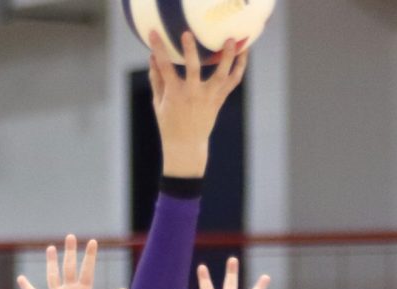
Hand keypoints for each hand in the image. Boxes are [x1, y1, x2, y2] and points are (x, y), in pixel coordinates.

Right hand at [17, 235, 126, 288]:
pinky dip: (26, 287)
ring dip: (51, 262)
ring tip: (50, 248)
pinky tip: (20, 278)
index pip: (87, 270)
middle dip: (70, 252)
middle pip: (69, 267)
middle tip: (70, 236)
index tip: (93, 241)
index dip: (90, 256)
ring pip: (53, 275)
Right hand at [149, 30, 246, 176]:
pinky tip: (243, 53)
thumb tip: (153, 57)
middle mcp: (192, 94)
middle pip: (193, 69)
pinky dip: (239, 68)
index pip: (164, 68)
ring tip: (231, 40)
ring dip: (227, 57)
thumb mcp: (158, 103)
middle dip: (190, 51)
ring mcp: (208, 97)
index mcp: (174, 94)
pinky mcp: (219, 100)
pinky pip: (233, 81)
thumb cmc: (169, 125)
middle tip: (187, 34)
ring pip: (221, 75)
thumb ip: (157, 80)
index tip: (154, 34)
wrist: (186, 147)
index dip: (158, 49)